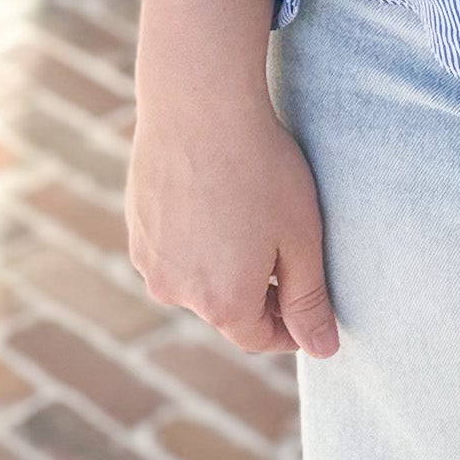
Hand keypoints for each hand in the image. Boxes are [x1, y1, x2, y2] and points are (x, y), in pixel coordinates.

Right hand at [126, 0, 338, 358]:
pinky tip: (219, 198)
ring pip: (198, 278)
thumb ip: (310, 302)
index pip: (260, 338)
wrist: (200, 108)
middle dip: (260, 291)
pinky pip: (174, 249)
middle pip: (228, 309)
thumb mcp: (301, 239)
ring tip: (251, 215)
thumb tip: (324, 351)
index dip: (290, 326)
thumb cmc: (262, 172)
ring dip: (225, 263)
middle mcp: (177, 292)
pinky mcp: (136, 229)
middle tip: (288, 246)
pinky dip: (198, 237)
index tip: (310, 302)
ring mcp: (149, 261)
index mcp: (223, 303)